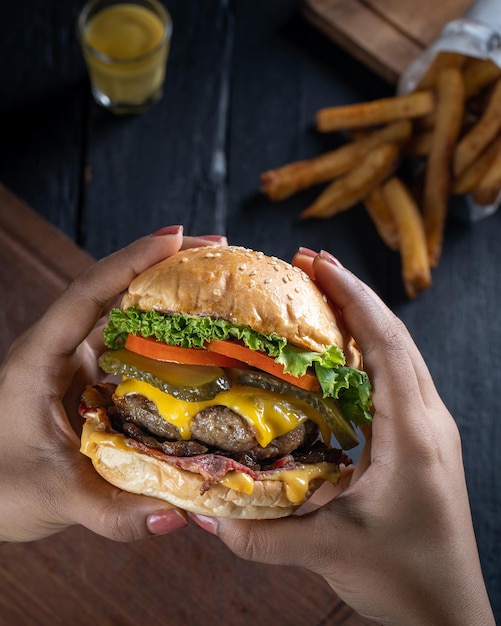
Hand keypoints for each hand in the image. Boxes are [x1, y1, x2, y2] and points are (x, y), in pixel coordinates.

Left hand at [0, 226, 226, 542]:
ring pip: (128, 320)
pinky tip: (202, 349)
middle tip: (218, 255)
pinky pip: (136, 354)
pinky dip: (168, 343)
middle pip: (115, 291)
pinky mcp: (93, 385)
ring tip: (219, 293)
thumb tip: (181, 514)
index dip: (134, 260)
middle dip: (165, 266)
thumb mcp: (53, 498)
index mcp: (41, 357)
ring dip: (170, 302)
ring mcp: (78, 365)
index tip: (179, 237)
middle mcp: (61, 351)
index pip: (90, 293)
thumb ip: (113, 511)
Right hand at [193, 249, 493, 625]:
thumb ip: (259, 535)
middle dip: (352, 295)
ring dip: (363, 318)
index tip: (318, 264)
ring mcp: (429, 427)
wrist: (447, 614)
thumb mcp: (328, 550)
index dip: (351, 298)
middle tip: (309, 267)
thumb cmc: (402, 578)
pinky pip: (397, 377)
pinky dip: (369, 350)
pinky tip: (338, 353)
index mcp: (411, 431)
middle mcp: (427, 418)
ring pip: (399, 352)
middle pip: (394, 335)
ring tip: (321, 295)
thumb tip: (202, 515)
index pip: (384, 342)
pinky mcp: (422, 439)